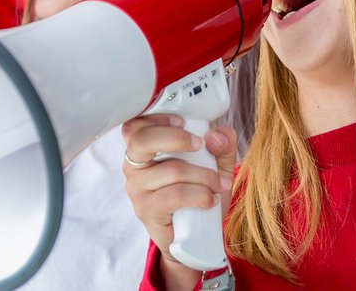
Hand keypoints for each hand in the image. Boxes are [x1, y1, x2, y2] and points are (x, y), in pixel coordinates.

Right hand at [122, 115, 237, 278]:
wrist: (194, 237)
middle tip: (201, 144)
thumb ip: (221, 145)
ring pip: (171, 170)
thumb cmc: (198, 193)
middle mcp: (133, 166)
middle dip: (176, 138)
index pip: (135, 126)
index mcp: (143, 149)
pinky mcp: (146, 210)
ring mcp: (137, 189)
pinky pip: (174, 195)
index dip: (156, 118)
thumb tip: (216, 136)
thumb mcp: (216, 165)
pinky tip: (210, 200)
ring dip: (204, 175)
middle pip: (142, 141)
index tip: (183, 121)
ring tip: (220, 184)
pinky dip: (199, 195)